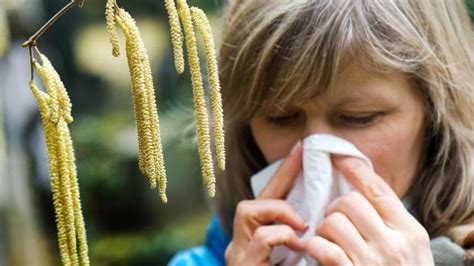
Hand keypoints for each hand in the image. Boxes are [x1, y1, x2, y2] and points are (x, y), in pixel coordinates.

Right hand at [225, 141, 307, 265]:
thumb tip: (318, 213)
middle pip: (251, 201)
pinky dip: (284, 235)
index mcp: (251, 242)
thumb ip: (299, 235)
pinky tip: (300, 247)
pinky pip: (262, 235)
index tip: (299, 148)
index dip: (283, 173)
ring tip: (302, 227)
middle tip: (302, 159)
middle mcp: (239, 246)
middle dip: (280, 177)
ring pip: (247, 209)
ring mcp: (238, 256)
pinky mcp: (243, 265)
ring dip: (280, 211)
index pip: (265, 201)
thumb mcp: (296, 253)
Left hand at [305, 156, 433, 264]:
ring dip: (322, 228)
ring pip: (333, 221)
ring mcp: (371, 262)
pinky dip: (315, 246)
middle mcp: (393, 244)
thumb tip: (362, 187)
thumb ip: (390, 222)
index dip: (355, 169)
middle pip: (350, 202)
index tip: (339, 157)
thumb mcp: (409, 249)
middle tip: (333, 218)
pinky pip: (324, 248)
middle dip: (335, 207)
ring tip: (326, 238)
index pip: (378, 189)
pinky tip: (315, 250)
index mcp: (410, 232)